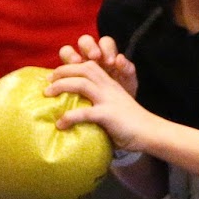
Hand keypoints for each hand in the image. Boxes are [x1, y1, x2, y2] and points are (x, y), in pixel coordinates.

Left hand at [48, 37, 152, 153]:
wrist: (151, 132)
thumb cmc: (130, 125)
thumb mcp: (113, 109)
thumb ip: (97, 106)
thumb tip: (72, 115)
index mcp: (110, 84)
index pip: (89, 66)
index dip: (71, 66)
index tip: (55, 76)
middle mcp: (109, 87)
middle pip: (83, 68)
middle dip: (62, 71)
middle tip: (47, 82)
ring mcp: (109, 99)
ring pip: (82, 83)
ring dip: (61, 86)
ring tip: (48, 94)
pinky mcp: (108, 114)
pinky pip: (85, 113)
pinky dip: (69, 117)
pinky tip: (60, 124)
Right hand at [57, 35, 137, 97]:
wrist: (114, 111)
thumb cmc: (121, 93)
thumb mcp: (128, 83)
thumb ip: (127, 70)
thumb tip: (120, 59)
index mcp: (106, 54)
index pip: (105, 42)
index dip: (106, 48)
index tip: (110, 62)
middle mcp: (89, 56)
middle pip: (84, 41)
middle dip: (88, 47)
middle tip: (94, 58)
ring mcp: (75, 65)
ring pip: (67, 50)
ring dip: (71, 55)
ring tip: (76, 64)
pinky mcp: (65, 77)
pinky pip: (57, 70)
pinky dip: (60, 73)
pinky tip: (63, 81)